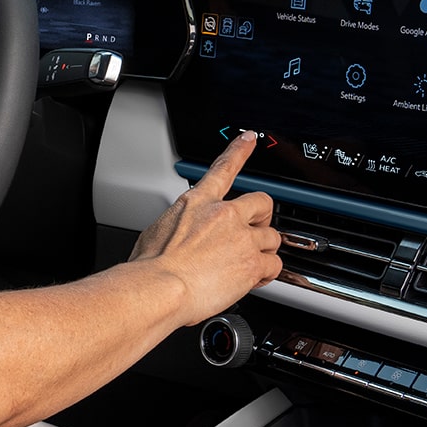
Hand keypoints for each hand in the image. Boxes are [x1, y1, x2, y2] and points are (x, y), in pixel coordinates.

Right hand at [129, 131, 281, 324]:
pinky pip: (274, 265)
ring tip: (246, 265)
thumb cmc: (152, 266)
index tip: (248, 139)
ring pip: (272, 237)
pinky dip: (267, 273)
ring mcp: (241, 238)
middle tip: (253, 234)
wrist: (160, 288)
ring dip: (263, 251)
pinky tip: (253, 279)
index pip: (223, 168)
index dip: (239, 150)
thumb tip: (180, 235)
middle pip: (262, 203)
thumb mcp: (158, 231)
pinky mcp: (252, 262)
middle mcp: (223, 215)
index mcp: (198, 203)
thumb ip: (179, 226)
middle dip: (262, 218)